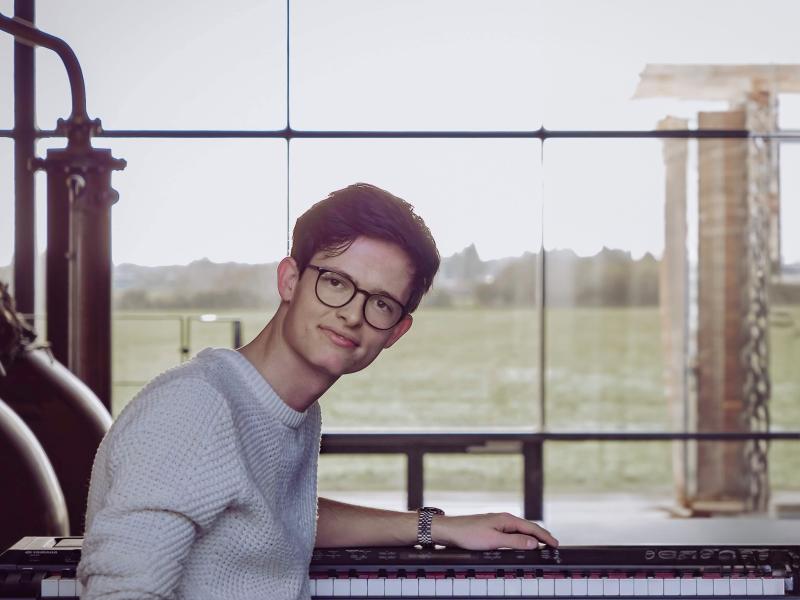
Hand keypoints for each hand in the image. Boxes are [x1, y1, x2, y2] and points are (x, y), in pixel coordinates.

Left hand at [432, 512, 557, 549]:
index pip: (532, 528)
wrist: (449, 531)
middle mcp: (504, 519)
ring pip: (520, 529)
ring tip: (542, 543)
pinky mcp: (492, 528)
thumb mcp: (493, 540)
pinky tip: (521, 542)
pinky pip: (512, 532)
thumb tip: (533, 543)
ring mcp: (497, 523)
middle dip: (542, 535)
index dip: (545, 537)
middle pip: (528, 527)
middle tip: (554, 545)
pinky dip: (521, 537)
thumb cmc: (468, 534)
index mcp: (506, 520)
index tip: (556, 544)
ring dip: (532, 536)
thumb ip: (514, 541)